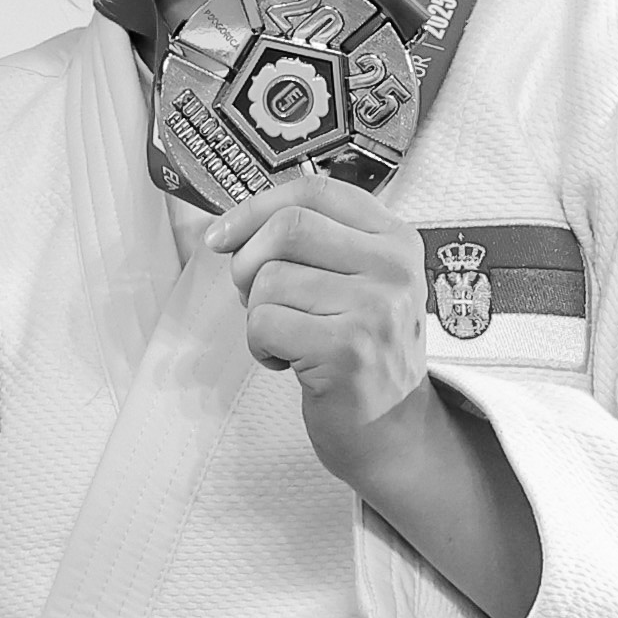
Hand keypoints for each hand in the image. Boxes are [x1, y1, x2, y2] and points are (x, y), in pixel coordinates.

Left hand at [204, 173, 442, 481]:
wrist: (390, 426)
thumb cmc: (356, 347)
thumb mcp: (353, 282)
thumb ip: (311, 243)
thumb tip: (225, 225)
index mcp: (395, 238)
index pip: (314, 191)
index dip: (255, 207)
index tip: (221, 236)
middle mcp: (395, 266)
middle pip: (287, 227)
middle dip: (247, 262)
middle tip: (254, 297)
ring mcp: (378, 307)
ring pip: (270, 280)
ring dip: (256, 314)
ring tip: (287, 337)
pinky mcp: (350, 348)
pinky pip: (264, 324)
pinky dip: (259, 346)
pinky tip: (289, 361)